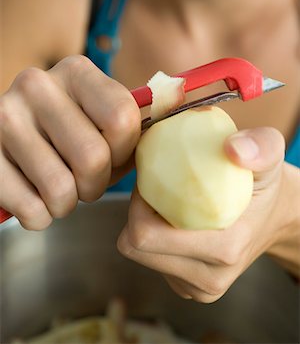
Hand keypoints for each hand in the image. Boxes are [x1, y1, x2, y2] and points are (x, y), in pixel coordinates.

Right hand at [1, 56, 140, 229]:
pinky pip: (32, 210)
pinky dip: (40, 216)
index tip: (114, 157)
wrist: (8, 134)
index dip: (125, 152)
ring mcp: (5, 117)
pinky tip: (34, 194)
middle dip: (96, 184)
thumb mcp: (97, 113)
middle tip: (85, 181)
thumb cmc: (66, 129)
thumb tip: (174, 120)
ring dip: (68, 202)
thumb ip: (130, 121)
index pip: (121, 119)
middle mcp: (37, 85)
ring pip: (61, 190)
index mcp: (76, 71)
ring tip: (59, 186)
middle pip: (92, 158)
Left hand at [118, 127, 289, 302]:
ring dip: (144, 225)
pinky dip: (155, 238)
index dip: (137, 201)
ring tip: (167, 201)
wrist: (276, 217)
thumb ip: (260, 146)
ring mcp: (198, 288)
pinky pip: (153, 261)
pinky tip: (174, 219)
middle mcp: (209, 278)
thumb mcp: (270, 153)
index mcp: (223, 249)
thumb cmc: (266, 183)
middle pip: (136, 247)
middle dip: (136, 212)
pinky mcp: (190, 289)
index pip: (146, 234)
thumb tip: (233, 148)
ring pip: (140, 255)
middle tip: (154, 186)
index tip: (154, 176)